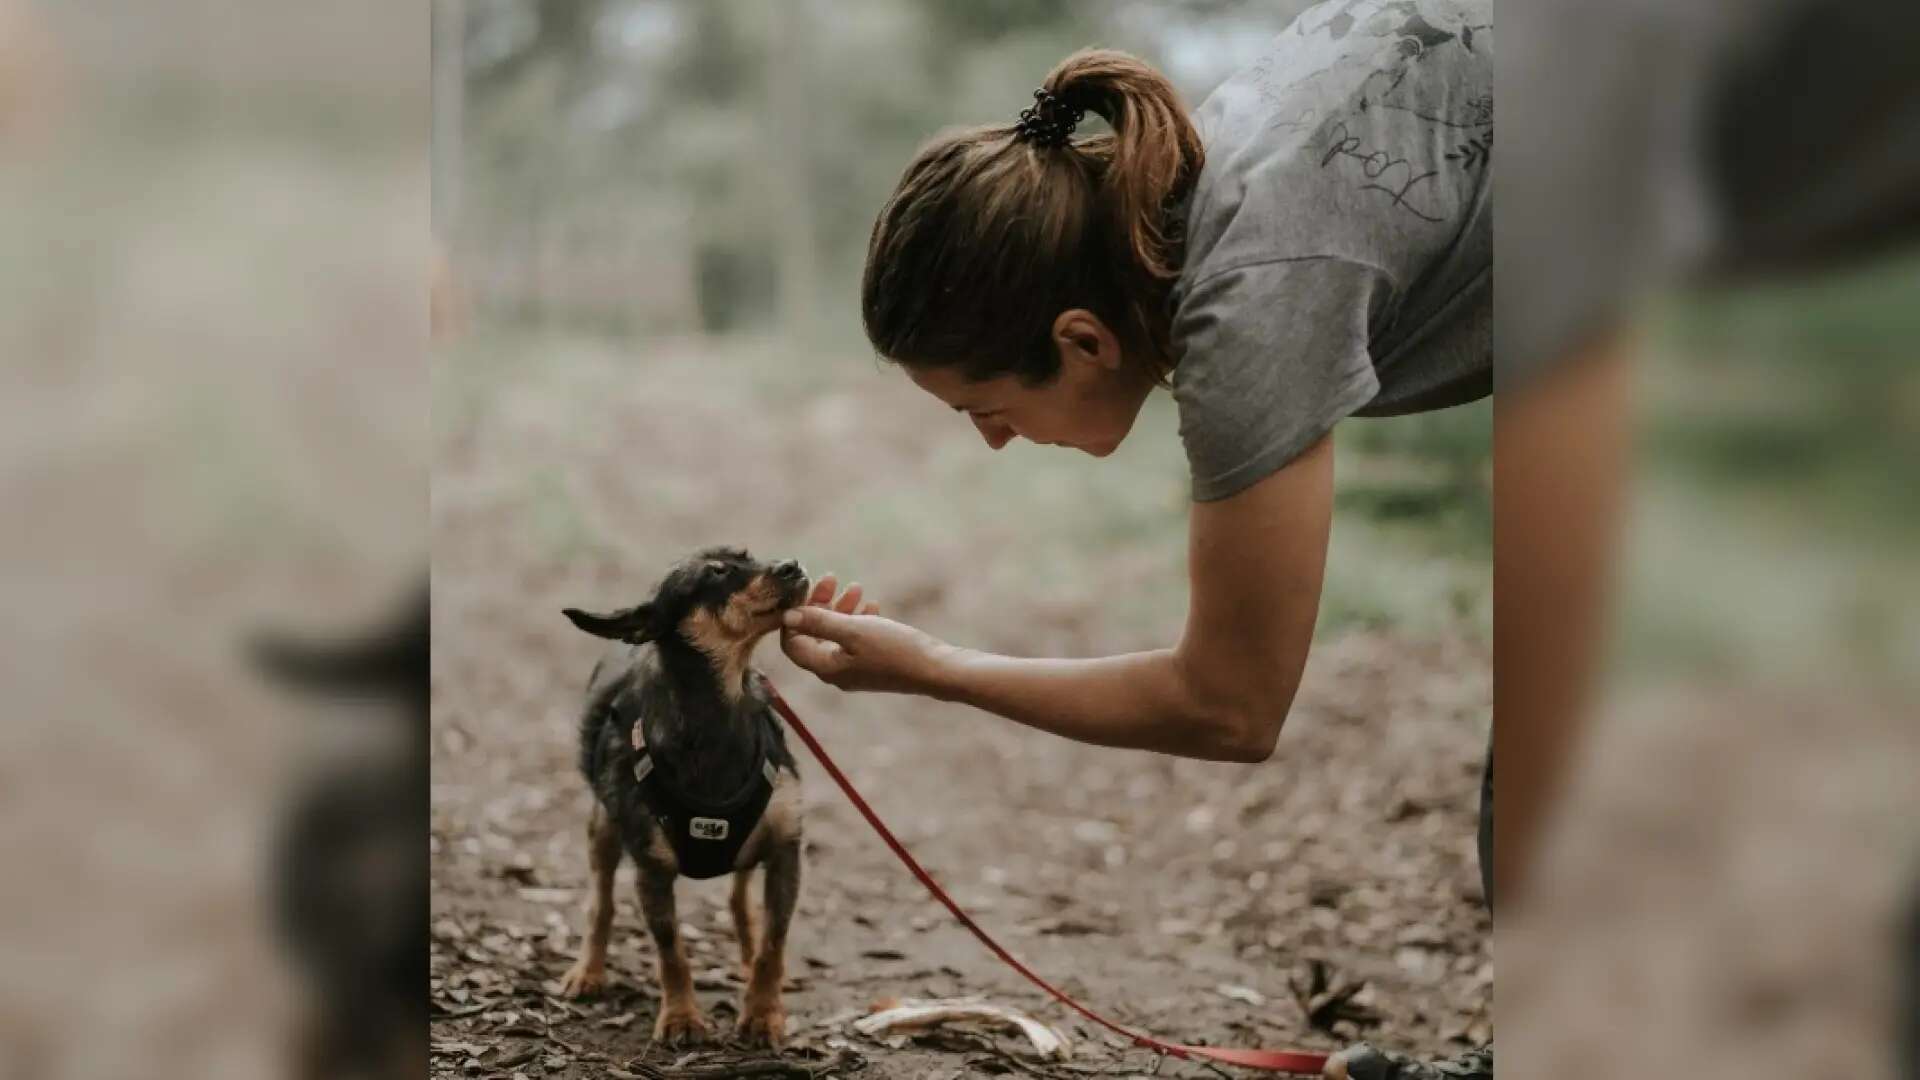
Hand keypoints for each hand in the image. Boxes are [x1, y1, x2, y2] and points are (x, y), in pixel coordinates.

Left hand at [778, 574, 952, 694]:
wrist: (935, 669)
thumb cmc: (894, 649)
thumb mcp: (854, 630)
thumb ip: (819, 622)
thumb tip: (786, 615)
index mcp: (825, 667)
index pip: (792, 642)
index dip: (794, 615)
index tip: (805, 590)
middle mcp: (835, 671)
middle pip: (813, 635)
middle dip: (820, 605)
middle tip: (831, 579)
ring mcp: (854, 669)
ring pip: (835, 634)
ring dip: (841, 608)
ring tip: (857, 587)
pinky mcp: (871, 663)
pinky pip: (854, 639)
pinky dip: (858, 619)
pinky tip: (871, 605)